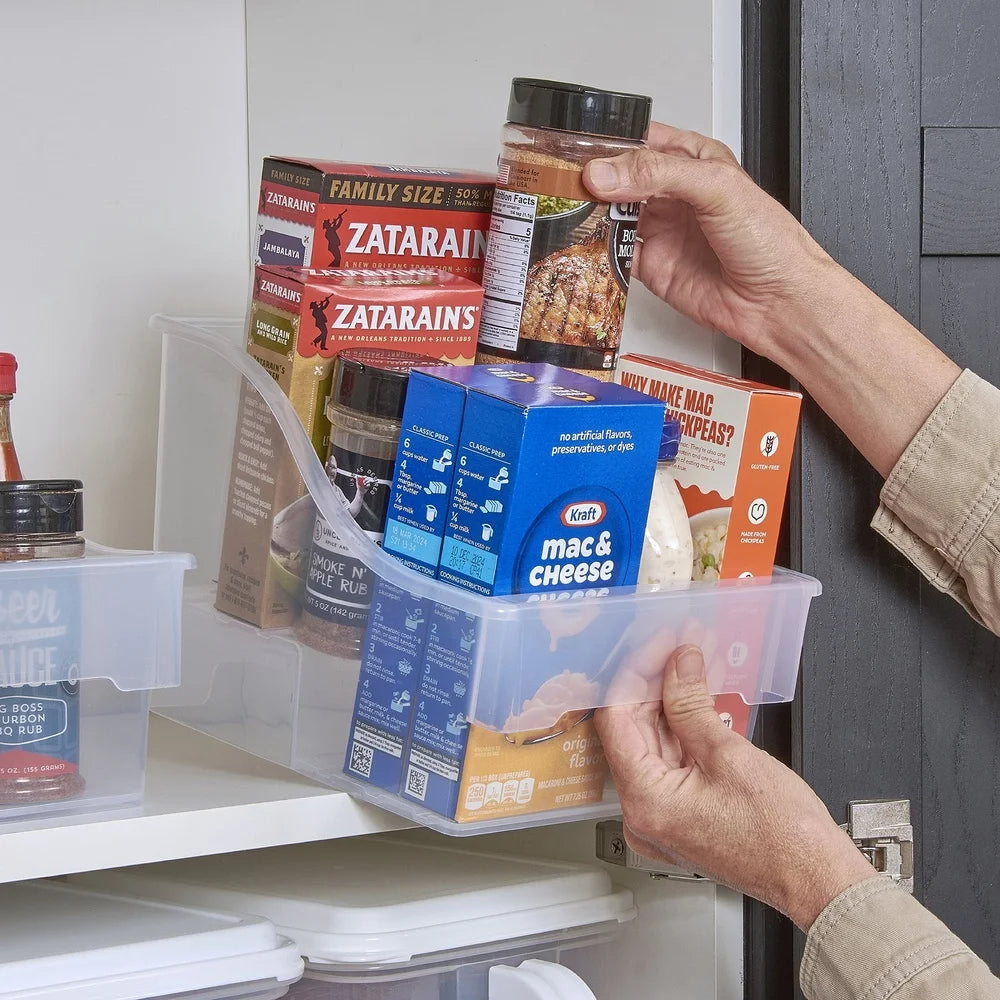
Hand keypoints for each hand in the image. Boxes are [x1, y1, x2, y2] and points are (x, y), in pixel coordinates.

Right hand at [583, 123, 843, 357]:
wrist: (777, 302)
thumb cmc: (769, 242)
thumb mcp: (716, 188)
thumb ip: (659, 174)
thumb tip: (608, 173)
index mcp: (692, 162)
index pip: (641, 142)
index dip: (610, 144)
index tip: (580, 151)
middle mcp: (673, 195)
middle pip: (618, 179)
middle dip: (592, 180)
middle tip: (565, 182)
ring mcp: (660, 231)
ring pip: (611, 215)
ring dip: (590, 214)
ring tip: (568, 210)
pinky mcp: (651, 267)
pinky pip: (614, 255)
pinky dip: (596, 251)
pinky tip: (585, 244)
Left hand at [595, 643, 875, 929]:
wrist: (816, 878)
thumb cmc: (784, 837)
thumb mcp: (729, 754)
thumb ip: (691, 703)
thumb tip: (677, 664)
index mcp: (645, 801)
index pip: (617, 719)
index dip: (636, 674)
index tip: (656, 646)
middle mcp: (643, 814)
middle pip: (633, 730)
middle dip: (656, 684)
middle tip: (677, 647)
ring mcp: (660, 818)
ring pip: (652, 744)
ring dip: (671, 702)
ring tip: (691, 664)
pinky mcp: (679, 816)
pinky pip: (669, 762)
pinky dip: (682, 729)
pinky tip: (697, 699)